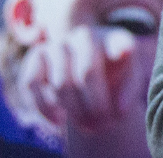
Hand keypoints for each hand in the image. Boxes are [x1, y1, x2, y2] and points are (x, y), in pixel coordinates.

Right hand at [16, 26, 152, 141]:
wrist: (86, 73)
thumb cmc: (113, 76)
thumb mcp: (129, 80)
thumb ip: (130, 90)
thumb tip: (120, 109)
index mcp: (113, 38)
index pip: (119, 42)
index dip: (120, 47)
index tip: (123, 53)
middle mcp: (84, 35)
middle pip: (86, 74)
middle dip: (94, 106)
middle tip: (102, 127)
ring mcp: (58, 43)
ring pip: (60, 84)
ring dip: (73, 112)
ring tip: (87, 127)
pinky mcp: (35, 56)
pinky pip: (32, 84)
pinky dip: (43, 109)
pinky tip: (58, 122)